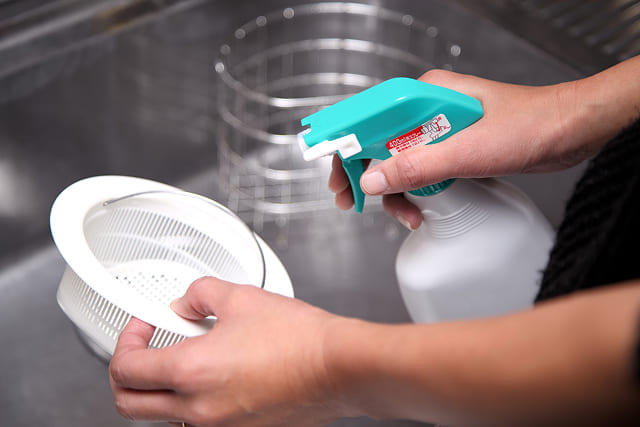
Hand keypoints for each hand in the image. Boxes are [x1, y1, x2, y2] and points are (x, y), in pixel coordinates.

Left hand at [109, 277, 344, 426]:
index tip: (141, 327)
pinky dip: (194, 399)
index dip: (125, 341)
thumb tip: (184, 305)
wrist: (336, 366)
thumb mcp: (239, 297)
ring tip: (187, 356)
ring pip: (164, 415)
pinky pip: (198, 420)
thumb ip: (198, 294)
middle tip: (144, 350)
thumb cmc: (298, 338)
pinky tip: (218, 371)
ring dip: (161, 388)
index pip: (125, 369)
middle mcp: (199, 409)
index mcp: (191, 373)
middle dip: (128, 374)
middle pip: (130, 404)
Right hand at [330, 59, 639, 228]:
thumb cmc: (533, 126)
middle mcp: (429, 109)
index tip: (335, 175)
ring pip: (398, 160)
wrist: (574, 131)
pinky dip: (415, 191)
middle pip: (377, 141)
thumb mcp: (469, 151)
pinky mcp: (454, 147)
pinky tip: (421, 208)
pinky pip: (421, 169)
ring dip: (394, 190)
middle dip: (363, 174)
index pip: (369, 118)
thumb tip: (373, 181)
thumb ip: (417, 167)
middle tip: (350, 200)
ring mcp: (441, 129)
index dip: (346, 147)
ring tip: (405, 215)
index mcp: (426, 95)